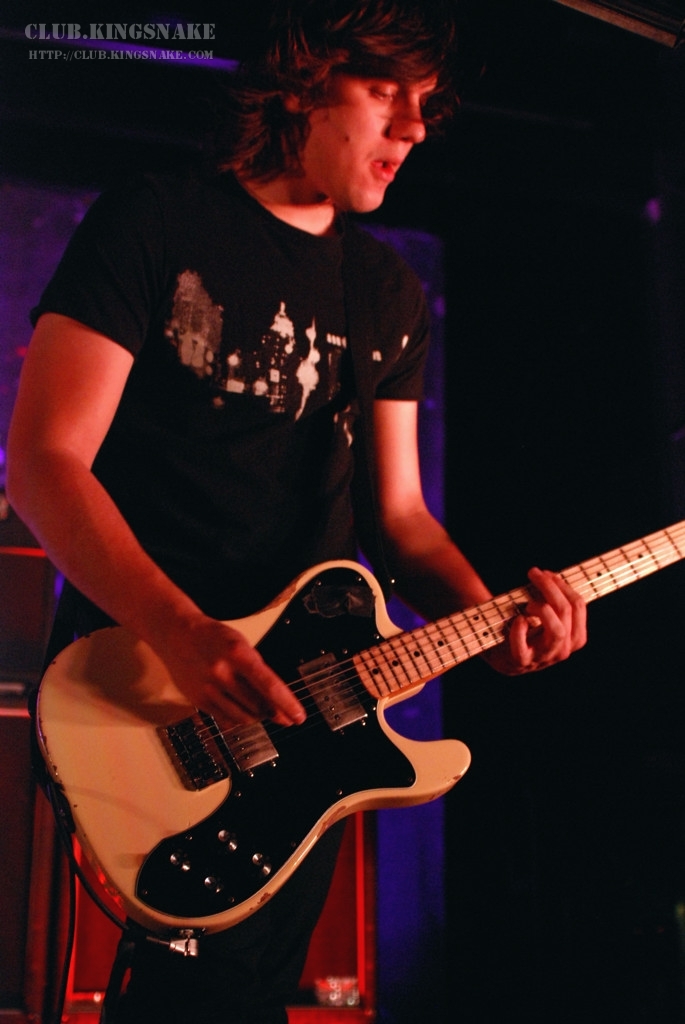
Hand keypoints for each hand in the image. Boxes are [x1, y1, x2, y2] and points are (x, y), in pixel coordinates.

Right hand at [158, 614, 305, 727]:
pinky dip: (239, 720)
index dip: (286, 703)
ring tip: (263, 712)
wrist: (176, 634)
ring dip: (257, 718)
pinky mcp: (198, 700)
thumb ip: (257, 670)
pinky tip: (243, 714)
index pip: (268, 684)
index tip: (299, 717)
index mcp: (238, 653)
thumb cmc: (214, 637)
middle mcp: (222, 672)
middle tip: (283, 716)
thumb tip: (276, 700)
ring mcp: (208, 688)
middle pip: (257, 705)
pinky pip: (225, 720)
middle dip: (274, 713)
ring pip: (243, 717)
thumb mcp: (240, 644)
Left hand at [487, 567, 586, 675]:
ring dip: (543, 610)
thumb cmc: (521, 626)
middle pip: (567, 614)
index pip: (578, 607)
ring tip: (528, 604)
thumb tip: (550, 576)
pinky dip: (519, 630)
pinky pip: (523, 647)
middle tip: (534, 574)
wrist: (498, 651)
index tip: (546, 573)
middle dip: (551, 588)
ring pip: (557, 632)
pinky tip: (517, 619)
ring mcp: (542, 658)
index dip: (562, 585)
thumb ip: (550, 598)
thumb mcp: (541, 612)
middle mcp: (562, 650)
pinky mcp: (521, 661)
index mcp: (572, 637)